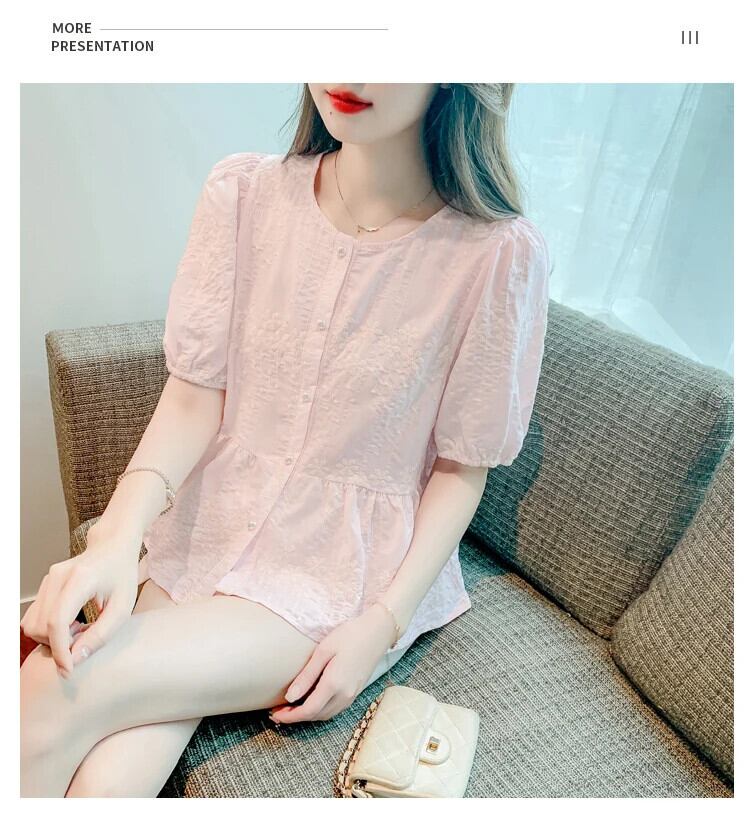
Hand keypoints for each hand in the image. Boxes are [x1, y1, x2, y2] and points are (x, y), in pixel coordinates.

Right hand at [20, 526, 140, 678]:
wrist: (113, 546)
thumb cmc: (121, 575)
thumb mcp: (122, 607)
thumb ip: (100, 634)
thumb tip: (76, 659)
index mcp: (80, 579)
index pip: (57, 621)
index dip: (60, 650)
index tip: (69, 669)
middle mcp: (58, 577)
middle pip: (41, 626)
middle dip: (58, 643)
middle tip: (84, 638)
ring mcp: (48, 579)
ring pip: (32, 624)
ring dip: (52, 637)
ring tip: (79, 629)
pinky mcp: (45, 583)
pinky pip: (34, 616)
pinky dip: (48, 628)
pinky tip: (71, 622)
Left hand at [269, 604, 398, 723]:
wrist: (378, 632)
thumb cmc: (350, 635)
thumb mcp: (324, 651)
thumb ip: (307, 676)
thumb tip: (290, 697)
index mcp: (334, 684)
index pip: (308, 710)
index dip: (290, 717)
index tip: (274, 715)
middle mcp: (344, 695)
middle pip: (316, 716)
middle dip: (296, 718)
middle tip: (277, 712)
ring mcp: (352, 695)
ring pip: (325, 715)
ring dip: (307, 716)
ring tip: (290, 709)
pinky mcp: (355, 692)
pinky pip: (334, 709)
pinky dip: (319, 711)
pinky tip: (310, 702)